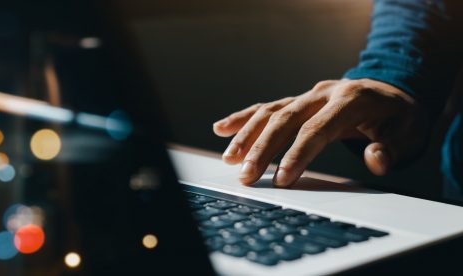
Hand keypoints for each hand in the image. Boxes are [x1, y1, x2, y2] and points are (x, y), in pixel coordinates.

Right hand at [212, 79, 427, 186]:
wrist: (394, 93)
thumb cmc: (399, 119)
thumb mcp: (409, 135)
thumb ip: (390, 148)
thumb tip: (374, 159)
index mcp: (351, 98)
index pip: (317, 128)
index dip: (298, 154)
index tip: (282, 179)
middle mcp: (324, 92)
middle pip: (286, 119)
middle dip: (263, 148)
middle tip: (246, 175)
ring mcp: (308, 94)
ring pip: (271, 111)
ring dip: (247, 135)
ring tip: (230, 160)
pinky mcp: (297, 100)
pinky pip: (266, 107)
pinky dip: (243, 118)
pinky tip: (221, 129)